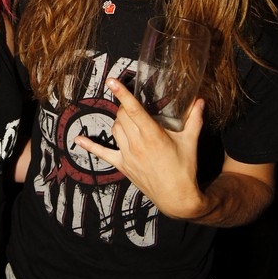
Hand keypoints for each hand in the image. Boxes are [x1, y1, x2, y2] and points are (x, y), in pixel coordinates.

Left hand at [74, 77, 206, 218]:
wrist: (177, 198)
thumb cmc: (185, 169)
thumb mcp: (191, 142)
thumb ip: (194, 119)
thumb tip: (199, 100)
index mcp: (153, 135)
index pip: (134, 110)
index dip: (123, 94)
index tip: (112, 81)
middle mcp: (137, 144)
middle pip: (122, 116)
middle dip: (125, 106)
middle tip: (133, 103)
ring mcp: (127, 155)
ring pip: (115, 129)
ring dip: (119, 120)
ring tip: (129, 118)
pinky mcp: (122, 165)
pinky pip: (102, 153)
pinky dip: (90, 145)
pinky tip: (78, 139)